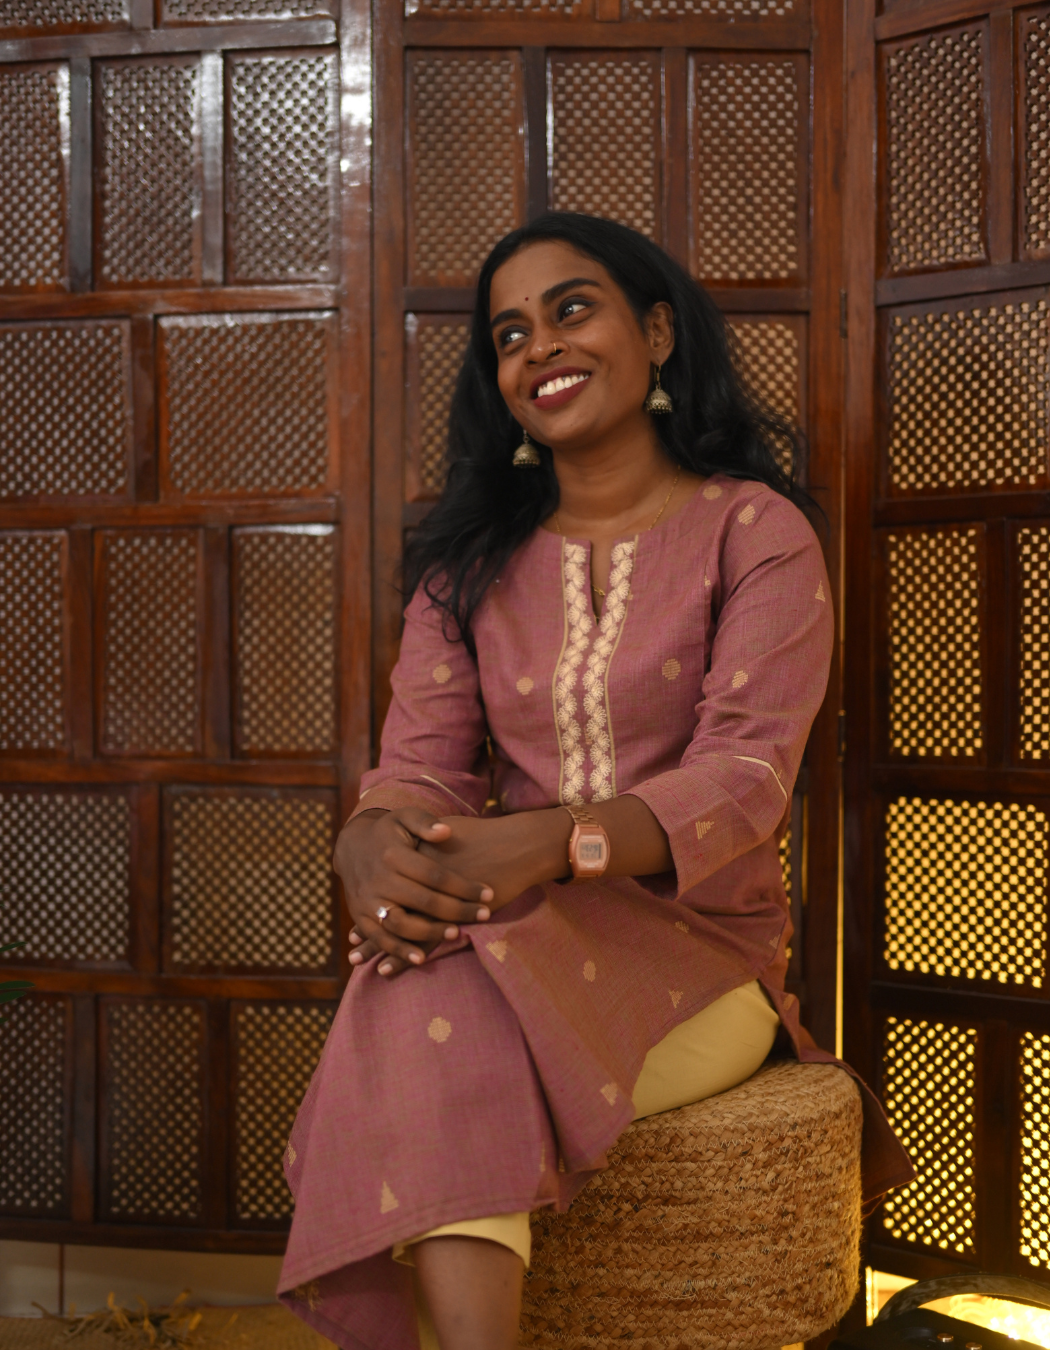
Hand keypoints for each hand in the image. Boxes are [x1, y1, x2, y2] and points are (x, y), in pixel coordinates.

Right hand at [335, 808, 493, 977]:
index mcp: (394, 855)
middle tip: (483, 915)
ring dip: (431, 933)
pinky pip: (380, 938)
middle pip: (423, 900)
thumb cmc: (387, 832)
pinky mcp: (359, 917)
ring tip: (458, 934)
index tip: (489, 893)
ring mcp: (368, 901)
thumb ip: (425, 822)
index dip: (464, 886)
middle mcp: (379, 879)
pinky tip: (421, 958)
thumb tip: (447, 832)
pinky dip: (398, 951)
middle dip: (457, 910)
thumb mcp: (404, 816)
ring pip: (402, 923)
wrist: (350, 847)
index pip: (435, 875)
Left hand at [349, 810, 572, 974]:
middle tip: (353, 951)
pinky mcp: (451, 916)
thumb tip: (409, 847)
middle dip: (367, 931)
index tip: (354, 930)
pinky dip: (404, 954)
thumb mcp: (445, 829)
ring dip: (380, 948)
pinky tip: (389, 968)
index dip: (369, 907)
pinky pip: (421, 939)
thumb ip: (423, 839)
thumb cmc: (484, 836)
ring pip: (398, 928)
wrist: (514, 845)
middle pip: (385, 909)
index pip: (383, 890)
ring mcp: (434, 901)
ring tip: (361, 963)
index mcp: (413, 859)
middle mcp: (416, 881)